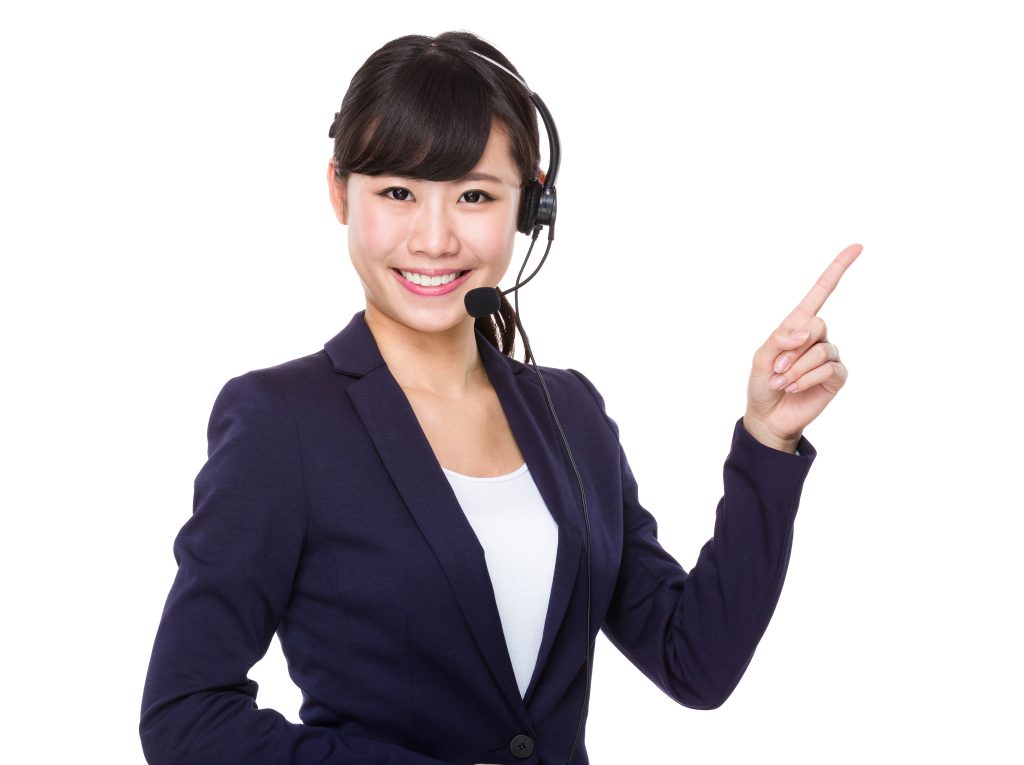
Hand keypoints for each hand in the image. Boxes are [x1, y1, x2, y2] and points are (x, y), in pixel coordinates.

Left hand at [743, 244, 861, 451]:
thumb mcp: (761, 357)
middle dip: (794, 347)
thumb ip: (779, 338)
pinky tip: (795, 388)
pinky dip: (807, 378)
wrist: (768, 416)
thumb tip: (806, 331)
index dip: (838, 269)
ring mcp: (829, 356)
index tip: (857, 246)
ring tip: (783, 381)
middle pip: (817, 323)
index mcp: (798, 325)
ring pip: (821, 349)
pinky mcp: (837, 376)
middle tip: (778, 367)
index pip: (821, 292)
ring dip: (797, 368)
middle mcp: (817, 337)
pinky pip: (829, 368)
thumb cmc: (763, 384)